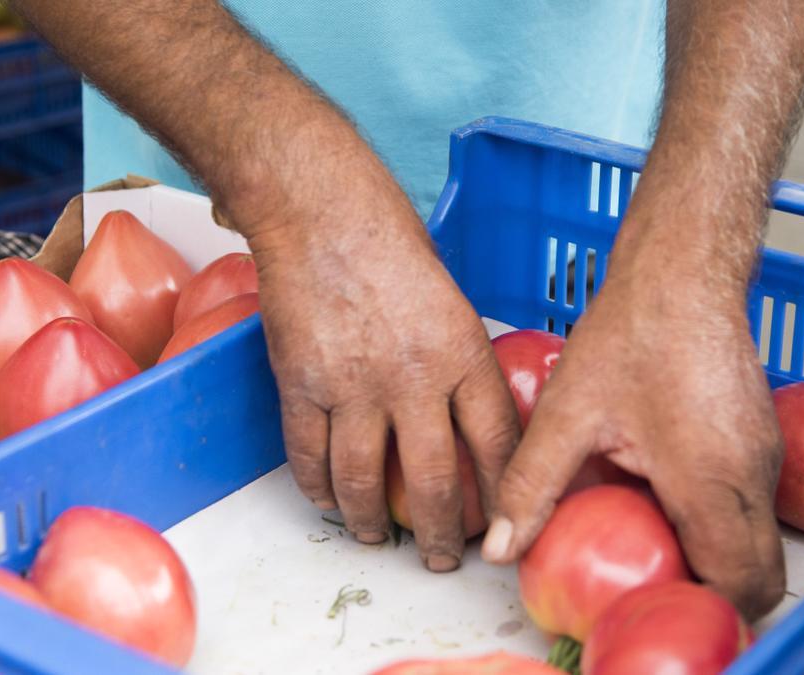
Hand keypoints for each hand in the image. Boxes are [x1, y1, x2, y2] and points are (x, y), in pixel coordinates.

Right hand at [247, 187, 518, 572]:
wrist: (318, 210)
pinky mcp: (301, 383)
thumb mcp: (451, 299)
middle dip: (442, 534)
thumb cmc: (388, 240)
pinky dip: (317, 488)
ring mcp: (352, 384)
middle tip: (444, 559)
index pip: (496, 444)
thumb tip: (464, 416)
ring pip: (364, 482)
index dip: (502, 496)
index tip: (502, 524)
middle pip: (433, 481)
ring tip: (379, 541)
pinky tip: (327, 502)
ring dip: (372, 524)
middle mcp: (412, 377)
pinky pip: (308, 455)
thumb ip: (458, 361)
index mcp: (462, 353)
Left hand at [480, 262, 785, 619]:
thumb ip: (532, 486)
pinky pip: (746, 509)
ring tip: (642, 544)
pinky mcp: (759, 442)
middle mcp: (754, 478)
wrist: (681, 270)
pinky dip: (712, 525)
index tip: (645, 601)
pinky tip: (658, 501)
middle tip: (641, 581)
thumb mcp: (567, 414)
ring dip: (708, 559)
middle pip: (755, 577)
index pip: (738, 586)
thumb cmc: (630, 333)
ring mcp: (765, 459)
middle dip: (704, 592)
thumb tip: (500, 547)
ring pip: (754, 543)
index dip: (695, 606)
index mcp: (713, 480)